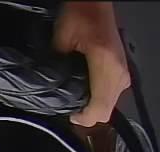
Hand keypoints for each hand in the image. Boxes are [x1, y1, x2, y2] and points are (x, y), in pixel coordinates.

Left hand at [53, 1, 130, 126]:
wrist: (94, 2)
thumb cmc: (80, 14)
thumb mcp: (60, 44)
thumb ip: (57, 70)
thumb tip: (50, 92)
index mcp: (107, 67)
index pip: (99, 109)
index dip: (81, 118)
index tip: (68, 115)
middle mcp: (119, 72)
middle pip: (106, 111)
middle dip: (86, 113)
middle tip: (68, 109)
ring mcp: (123, 70)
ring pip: (110, 103)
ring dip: (92, 105)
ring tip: (74, 100)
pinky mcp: (121, 68)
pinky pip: (112, 92)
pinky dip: (98, 96)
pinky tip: (84, 90)